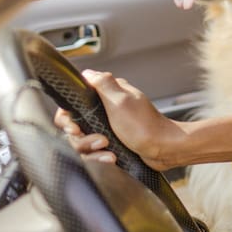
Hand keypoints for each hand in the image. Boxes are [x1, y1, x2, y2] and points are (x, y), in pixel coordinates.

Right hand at [54, 69, 187, 171]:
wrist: (164, 149)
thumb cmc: (145, 126)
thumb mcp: (122, 101)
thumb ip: (103, 84)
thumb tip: (87, 73)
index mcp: (106, 96)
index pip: (72, 105)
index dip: (67, 118)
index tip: (75, 127)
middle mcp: (104, 110)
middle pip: (73, 127)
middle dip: (82, 138)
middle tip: (99, 140)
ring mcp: (107, 128)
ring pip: (81, 142)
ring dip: (91, 149)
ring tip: (107, 148)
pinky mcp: (110, 143)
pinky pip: (93, 153)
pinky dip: (100, 157)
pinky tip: (111, 157)